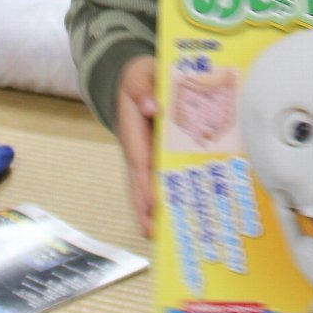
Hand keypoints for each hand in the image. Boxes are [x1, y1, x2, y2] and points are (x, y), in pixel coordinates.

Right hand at [115, 55, 157, 237]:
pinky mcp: (156, 157)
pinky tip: (179, 214)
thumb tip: (152, 107)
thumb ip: (144, 88)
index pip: (139, 161)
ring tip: (163, 236)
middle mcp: (137, 148)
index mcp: (133, 131)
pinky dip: (167, 196)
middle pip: (139, 182)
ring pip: (148, 186)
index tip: (150, 204)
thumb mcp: (141, 75)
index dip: (145, 184)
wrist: (137, 77)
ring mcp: (146, 155)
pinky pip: (161, 177)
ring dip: (154, 210)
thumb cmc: (141, 77)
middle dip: (145, 208)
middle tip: (152, 233)